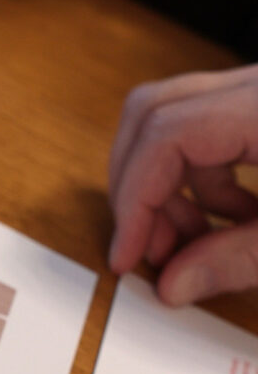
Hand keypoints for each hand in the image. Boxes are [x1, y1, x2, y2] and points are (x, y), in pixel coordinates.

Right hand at [108, 64, 257, 304]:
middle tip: (148, 247)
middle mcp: (257, 88)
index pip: (165, 137)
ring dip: (169, 187)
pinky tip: (230, 220)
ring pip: (177, 122)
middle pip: (154, 114)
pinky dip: (203, 179)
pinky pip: (211, 130)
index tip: (128, 255)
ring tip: (193, 242)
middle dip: (135, 187)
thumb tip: (172, 285)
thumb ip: (240, 260)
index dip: (134, 200)